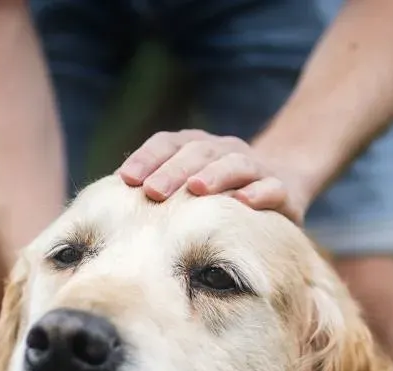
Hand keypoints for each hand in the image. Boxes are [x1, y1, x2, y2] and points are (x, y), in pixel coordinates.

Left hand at [116, 130, 308, 223]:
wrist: (285, 181)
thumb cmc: (220, 192)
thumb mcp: (187, 188)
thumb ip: (156, 190)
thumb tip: (107, 206)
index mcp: (197, 146)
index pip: (167, 143)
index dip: (147, 158)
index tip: (126, 179)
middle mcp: (224, 150)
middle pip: (197, 152)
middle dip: (174, 171)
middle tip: (153, 191)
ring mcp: (255, 167)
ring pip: (235, 163)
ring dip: (214, 175)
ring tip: (196, 190)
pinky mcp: (283, 189)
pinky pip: (272, 187)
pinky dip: (259, 192)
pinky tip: (244, 202)